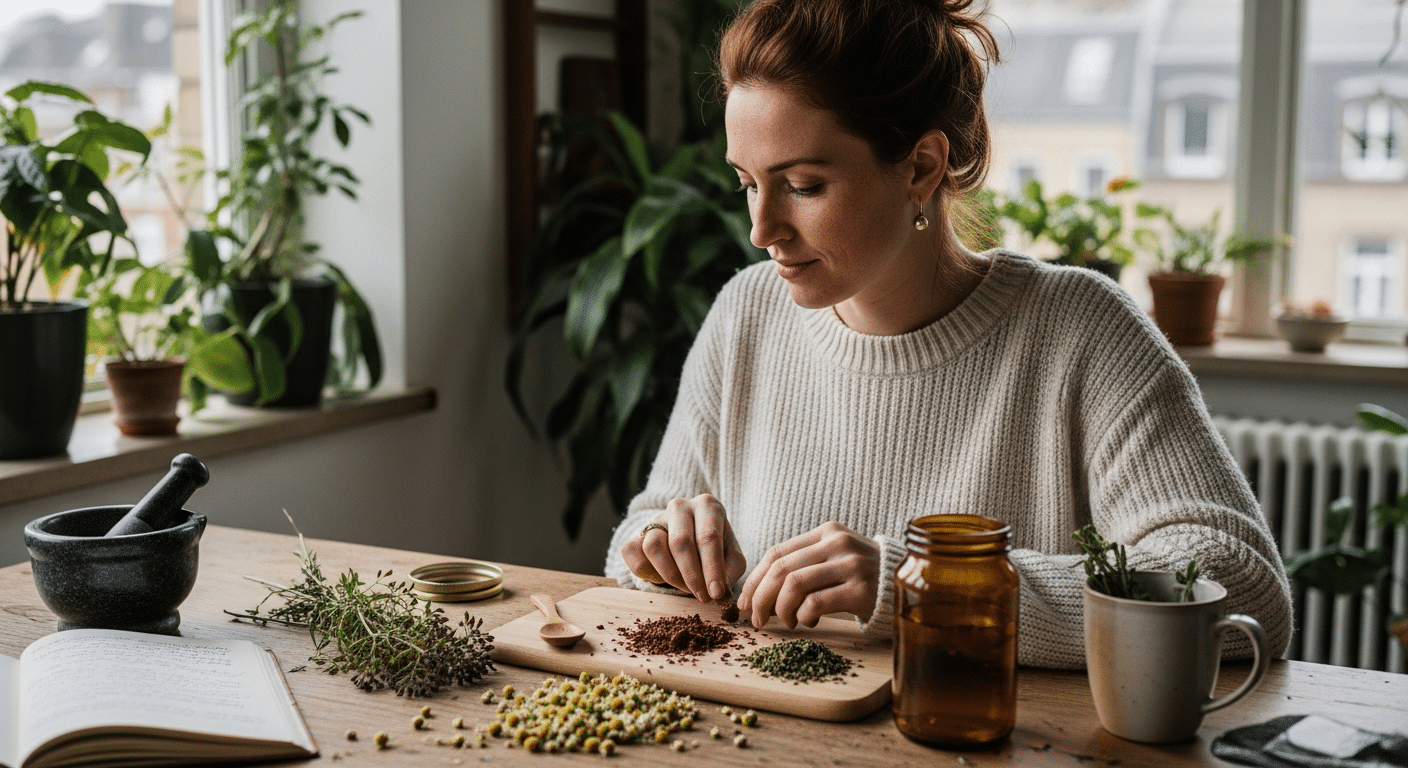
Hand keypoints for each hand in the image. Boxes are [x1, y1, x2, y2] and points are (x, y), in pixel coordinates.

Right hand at [619, 494, 746, 602]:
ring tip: (685, 587)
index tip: (716, 593)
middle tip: (702, 597)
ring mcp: (655, 519)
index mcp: (707, 506)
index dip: (712, 568)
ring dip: (670, 575)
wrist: (690, 540)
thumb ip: (729, 573)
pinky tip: (662, 579)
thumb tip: (721, 594)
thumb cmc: (714, 548)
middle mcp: (680, 507)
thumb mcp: (731, 557)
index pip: (708, 537)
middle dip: (692, 576)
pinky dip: (646, 572)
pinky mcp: (636, 534)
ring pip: (653, 546)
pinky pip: (632, 552)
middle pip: (680, 542)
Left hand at [737, 521, 879, 628]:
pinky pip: (816, 603)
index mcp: (827, 533)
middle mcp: (837, 544)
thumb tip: (760, 594)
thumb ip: (805, 566)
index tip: (745, 601)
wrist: (908, 585)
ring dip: (780, 609)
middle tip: (756, 619)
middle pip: (781, 568)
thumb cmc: (865, 578)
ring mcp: (850, 565)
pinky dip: (803, 616)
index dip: (755, 579)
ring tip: (785, 622)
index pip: (777, 552)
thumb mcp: (836, 559)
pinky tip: (808, 623)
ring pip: (794, 585)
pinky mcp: (861, 590)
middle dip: (761, 597)